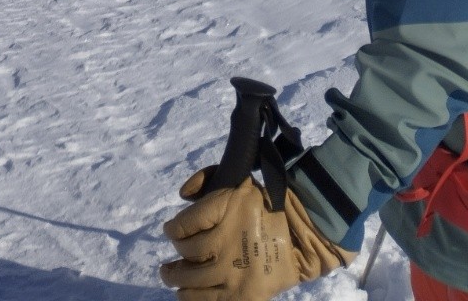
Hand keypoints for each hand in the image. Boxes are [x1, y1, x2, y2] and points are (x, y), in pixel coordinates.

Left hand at [160, 169, 346, 299]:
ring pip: (191, 283)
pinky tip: (187, 295)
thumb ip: (206, 178)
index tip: (171, 230)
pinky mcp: (244, 297)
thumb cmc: (264, 206)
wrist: (300, 236)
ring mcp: (234, 273)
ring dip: (177, 281)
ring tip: (173, 278)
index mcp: (226, 209)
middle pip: (186, 254)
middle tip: (168, 263)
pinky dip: (194, 299)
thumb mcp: (238, 181)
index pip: (184, 225)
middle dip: (174, 258)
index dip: (172, 228)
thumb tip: (182, 195)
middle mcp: (227, 242)